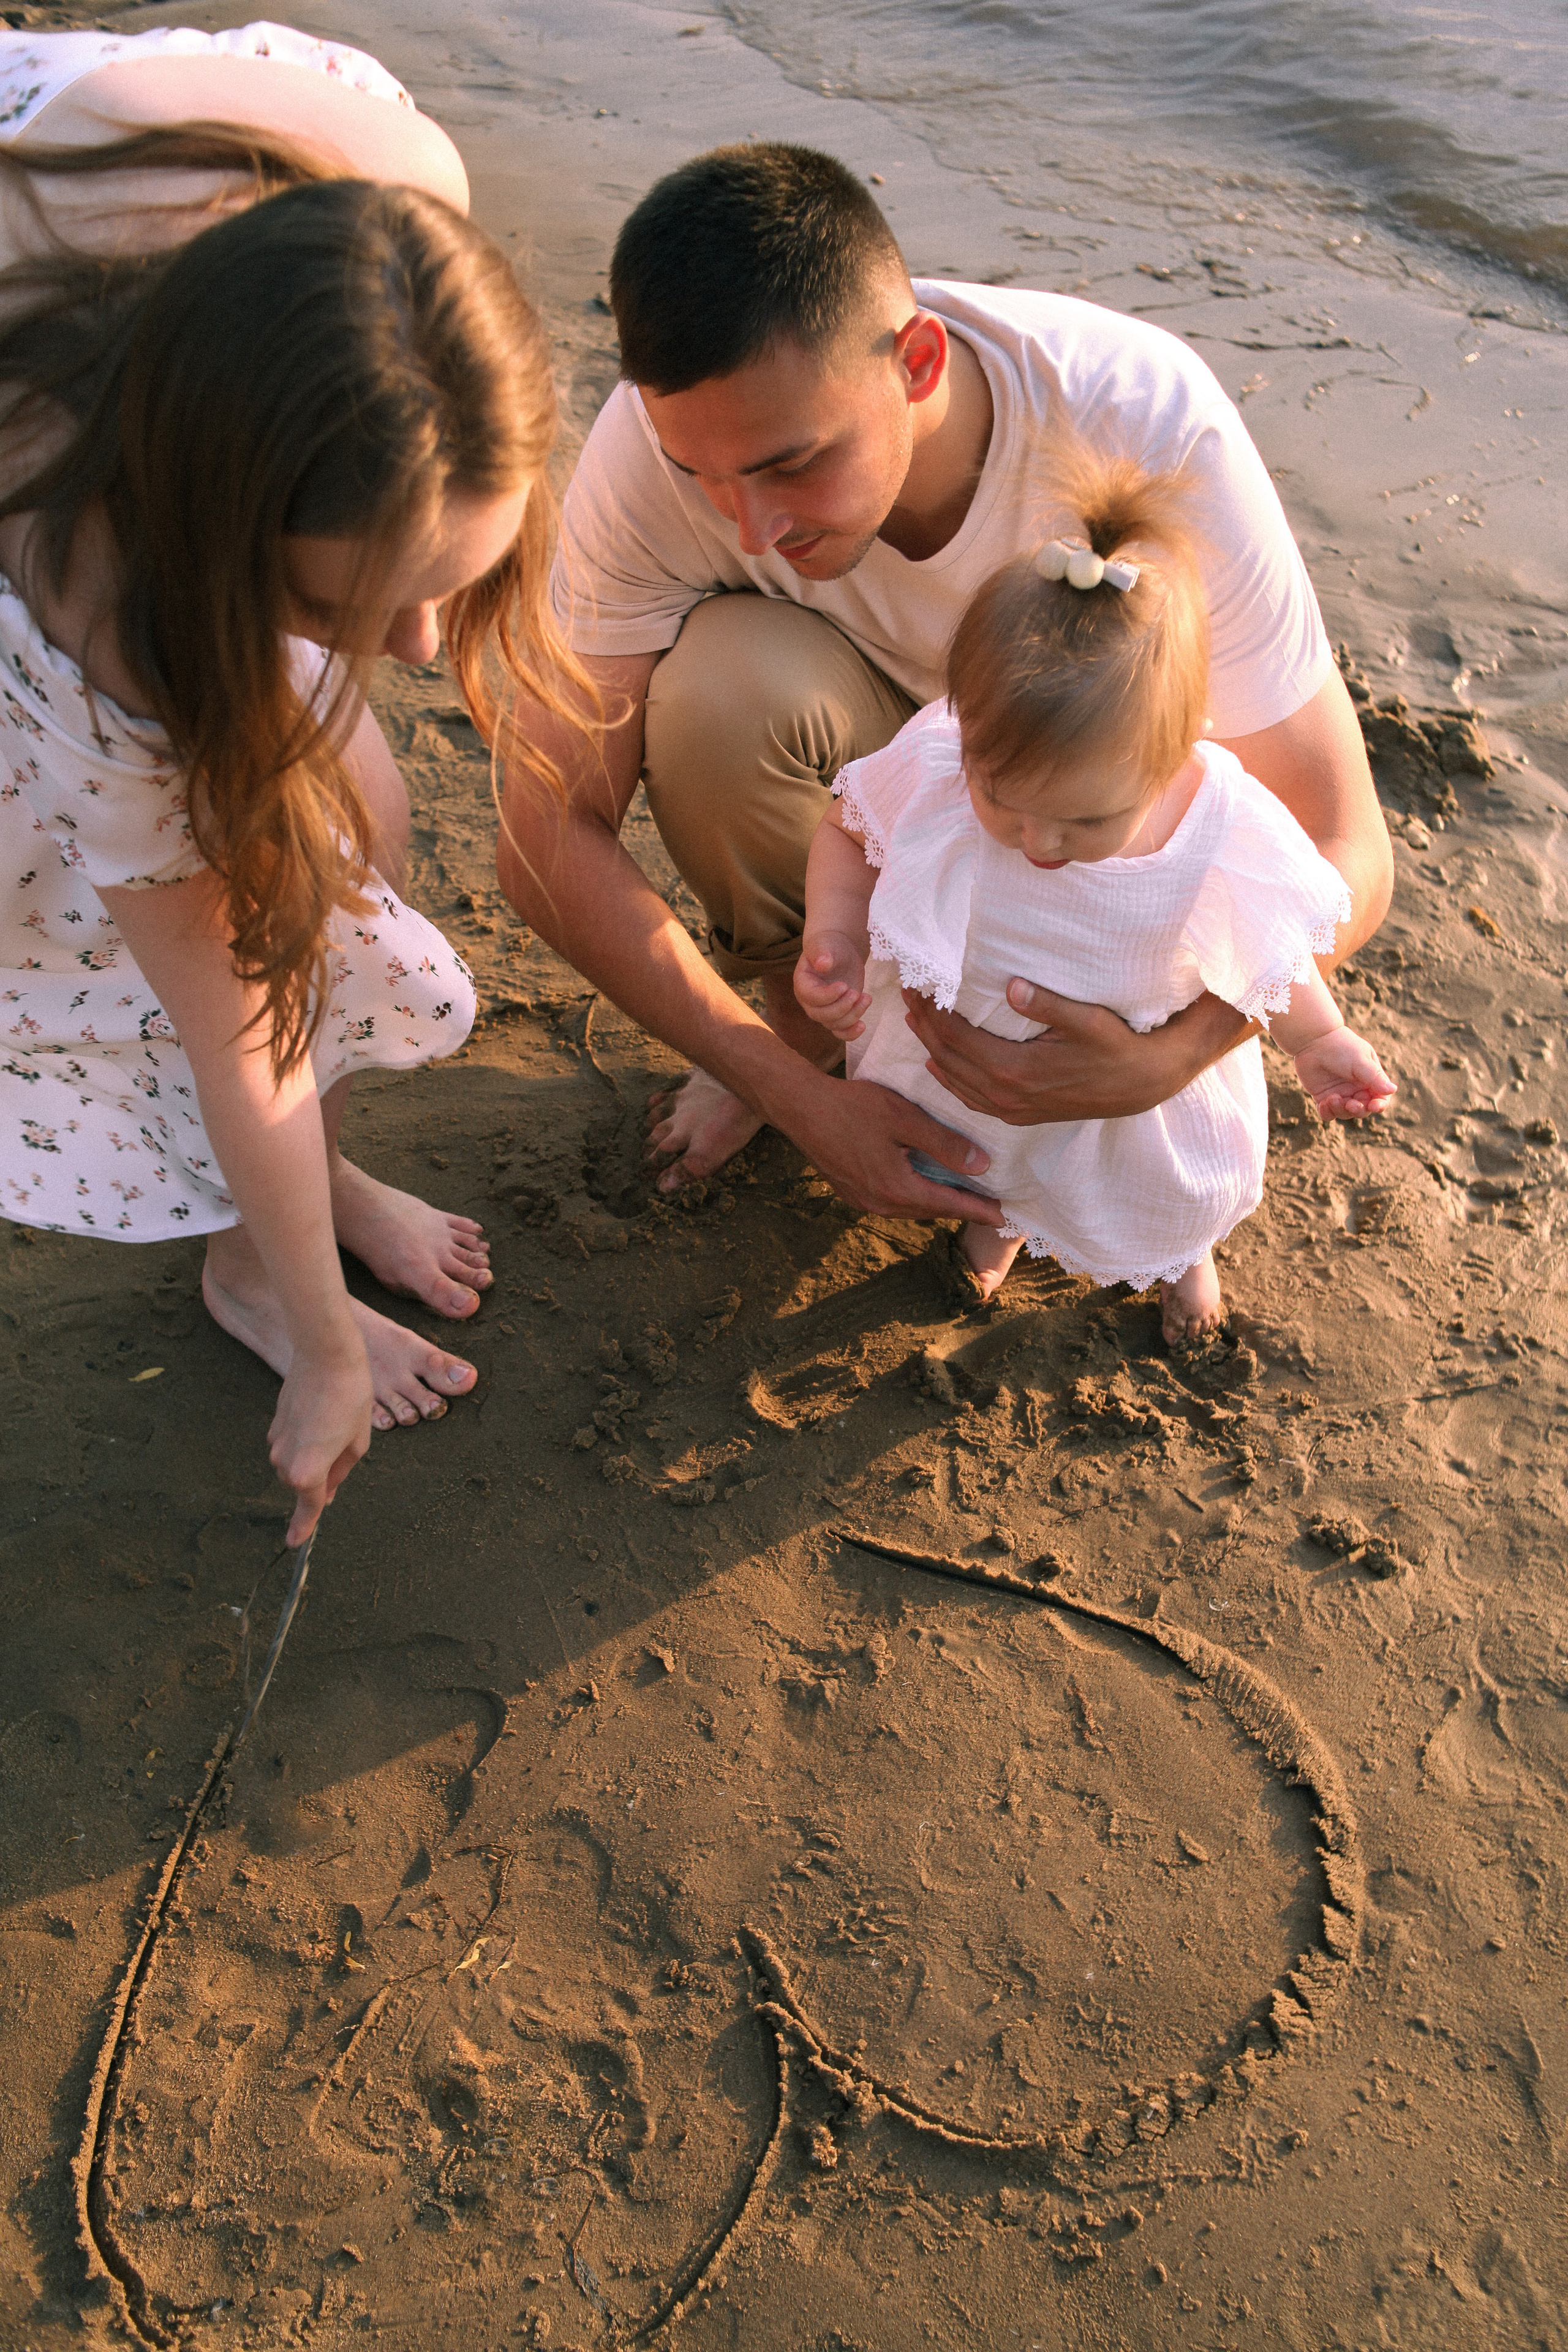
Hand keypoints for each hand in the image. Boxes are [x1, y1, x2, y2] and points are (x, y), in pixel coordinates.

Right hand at [268, 1336, 373, 1545]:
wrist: (326, 1354)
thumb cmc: (350, 1397)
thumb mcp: (357, 1441)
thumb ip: (340, 1472)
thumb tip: (326, 1491)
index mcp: (308, 1470)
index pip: (309, 1506)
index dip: (304, 1526)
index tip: (294, 1543)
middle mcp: (284, 1460)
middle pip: (304, 1482)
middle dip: (324, 1473)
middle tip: (346, 1440)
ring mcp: (275, 1442)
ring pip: (297, 1463)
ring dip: (315, 1454)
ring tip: (337, 1421)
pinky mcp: (274, 1425)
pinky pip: (291, 1445)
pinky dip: (306, 1439)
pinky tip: (322, 1414)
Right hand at [792, 1074, 1005, 1225]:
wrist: (799, 1107)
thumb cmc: (851, 1107)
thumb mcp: (903, 1119)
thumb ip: (943, 1143)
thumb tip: (982, 1165)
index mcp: (898, 1189)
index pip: (950, 1205)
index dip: (980, 1210)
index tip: (1005, 1215)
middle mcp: (881, 1204)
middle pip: (932, 1210)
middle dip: (962, 1208)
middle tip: (989, 1204)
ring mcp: (863, 1201)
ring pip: (912, 1207)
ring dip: (937, 1201)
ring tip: (962, 1194)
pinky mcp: (852, 1192)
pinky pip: (893, 1200)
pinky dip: (915, 1194)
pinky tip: (923, 1180)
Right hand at [794, 931, 870, 1041]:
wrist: (839, 952)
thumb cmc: (829, 946)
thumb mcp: (825, 944)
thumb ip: (821, 953)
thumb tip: (822, 964)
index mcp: (802, 984)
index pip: (811, 997)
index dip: (828, 996)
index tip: (845, 985)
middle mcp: (810, 1001)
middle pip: (822, 1015)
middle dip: (842, 1007)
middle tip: (856, 992)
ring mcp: (824, 1010)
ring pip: (834, 1024)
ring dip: (853, 1015)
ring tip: (866, 997)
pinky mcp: (838, 1014)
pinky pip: (841, 1032)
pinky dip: (851, 1033)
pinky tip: (863, 1025)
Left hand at [902, 980, 1251, 1125]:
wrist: (1142, 1085)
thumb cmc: (1118, 1046)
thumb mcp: (1087, 1019)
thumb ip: (1046, 1004)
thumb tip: (1009, 986)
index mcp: (1014, 1069)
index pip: (955, 1036)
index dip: (930, 1009)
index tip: (914, 984)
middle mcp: (1005, 1094)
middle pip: (947, 1056)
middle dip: (923, 1023)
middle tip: (906, 992)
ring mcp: (1011, 1109)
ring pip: (954, 1079)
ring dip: (930, 1048)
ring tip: (914, 1019)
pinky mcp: (1019, 1115)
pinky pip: (971, 1099)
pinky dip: (949, 1079)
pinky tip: (937, 1065)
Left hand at [1294, 1026, 1396, 1120]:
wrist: (1314, 1040)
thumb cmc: (1341, 1047)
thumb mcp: (1360, 1061)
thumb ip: (1375, 1077)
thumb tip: (1393, 1089)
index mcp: (1370, 1079)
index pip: (1380, 1098)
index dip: (1379, 1105)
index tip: (1373, 1106)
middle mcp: (1356, 1088)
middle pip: (1363, 1109)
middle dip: (1358, 1110)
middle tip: (1350, 1104)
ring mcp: (1340, 1094)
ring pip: (1345, 1113)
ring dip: (1340, 1110)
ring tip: (1332, 1098)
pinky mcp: (1324, 1097)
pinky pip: (1328, 1113)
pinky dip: (1327, 1113)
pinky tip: (1323, 1104)